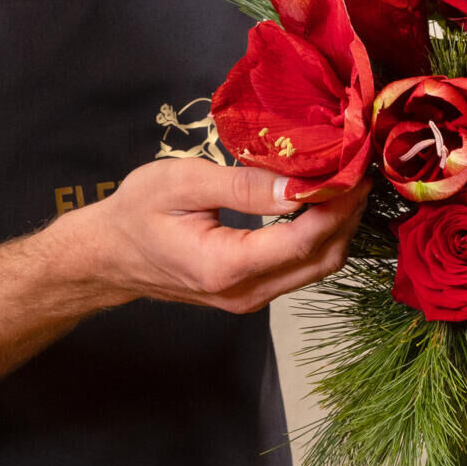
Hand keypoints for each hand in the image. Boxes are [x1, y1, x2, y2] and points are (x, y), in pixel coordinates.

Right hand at [66, 159, 369, 315]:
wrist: (107, 256)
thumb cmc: (136, 213)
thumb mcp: (182, 184)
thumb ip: (243, 186)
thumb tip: (297, 183)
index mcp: (226, 267)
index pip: (304, 239)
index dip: (337, 204)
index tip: (354, 167)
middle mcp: (245, 293)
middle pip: (322, 259)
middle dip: (347, 214)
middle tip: (359, 168)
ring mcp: (250, 298)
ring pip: (317, 267)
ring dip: (338, 225)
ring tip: (345, 180)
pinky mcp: (251, 292)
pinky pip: (300, 268)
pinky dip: (319, 236)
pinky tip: (321, 202)